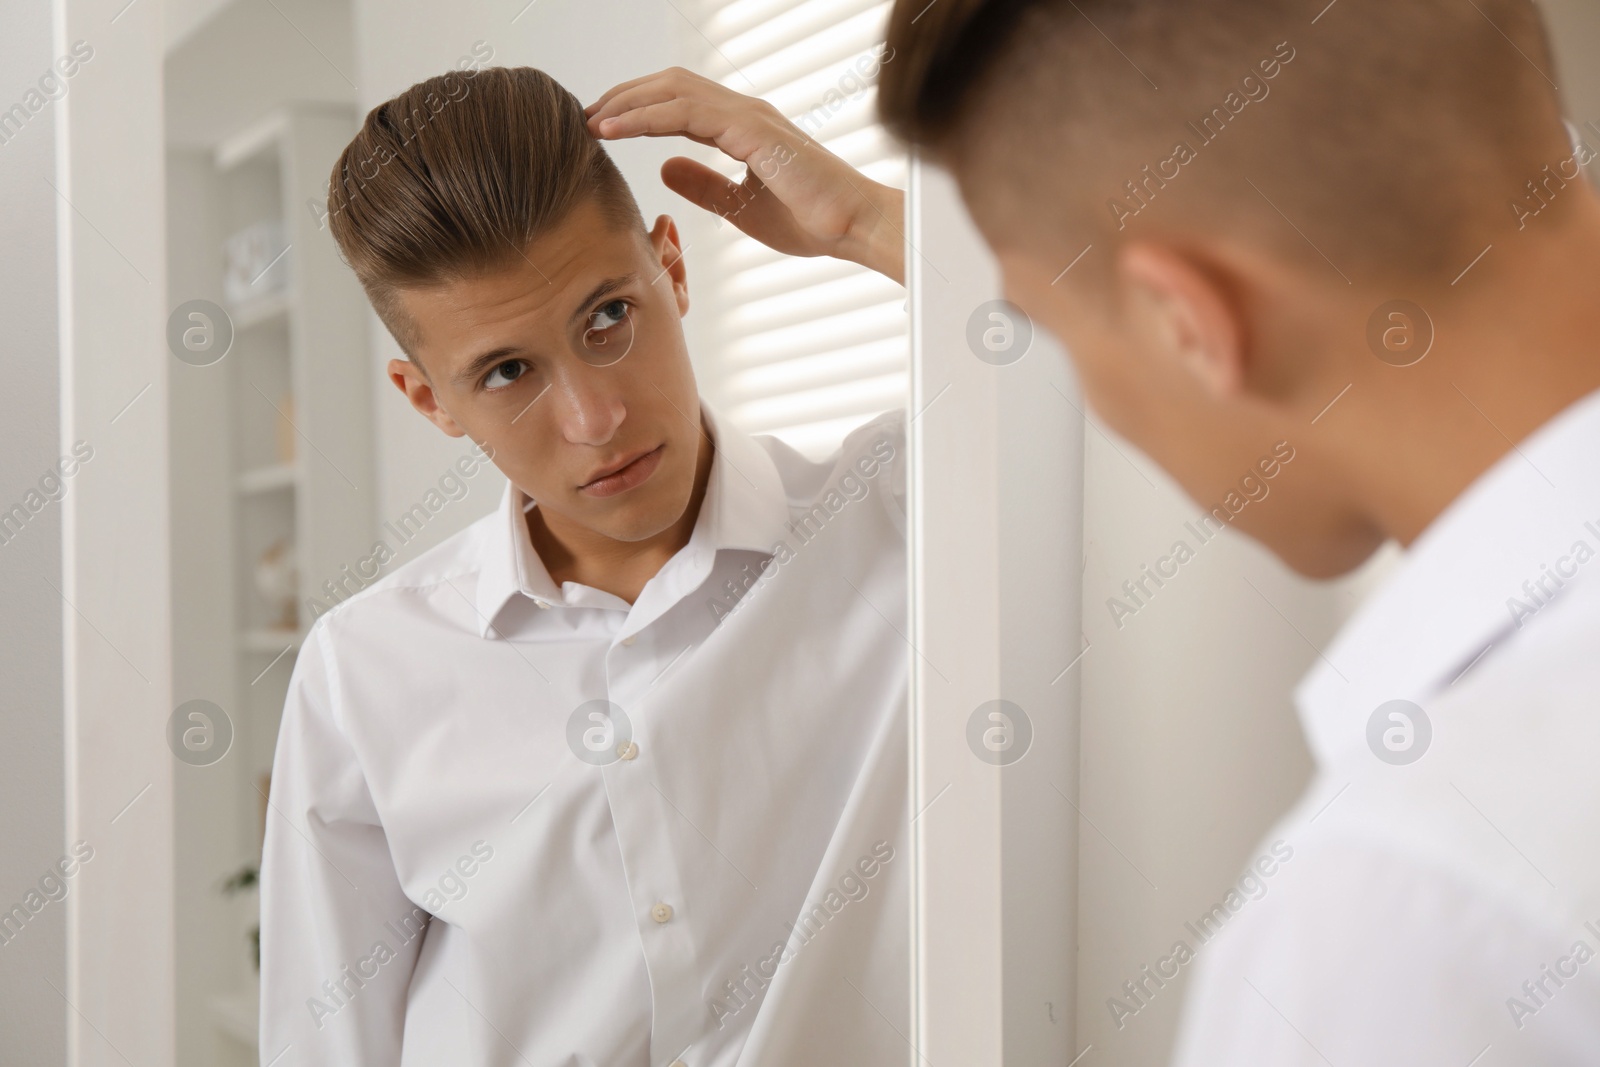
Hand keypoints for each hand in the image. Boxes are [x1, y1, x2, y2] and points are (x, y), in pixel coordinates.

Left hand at [585, 68, 904, 284]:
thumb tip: (664, 170)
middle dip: (623, 98)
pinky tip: (616, 130)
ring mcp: (748, 116)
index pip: (678, 103)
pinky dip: (646, 116)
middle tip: (585, 118)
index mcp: (741, 127)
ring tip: (592, 120)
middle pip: (669, 86)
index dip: (637, 110)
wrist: (853, 227)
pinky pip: (686, 113)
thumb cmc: (812, 221)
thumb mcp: (741, 206)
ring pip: (672, 91)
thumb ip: (704, 185)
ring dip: (627, 102)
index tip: (601, 128)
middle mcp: (742, 112)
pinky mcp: (751, 130)